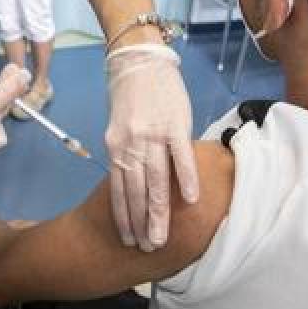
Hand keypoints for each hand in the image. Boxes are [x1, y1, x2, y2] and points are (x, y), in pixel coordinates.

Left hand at [104, 43, 196, 250]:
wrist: (139, 59)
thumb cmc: (130, 95)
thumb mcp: (119, 126)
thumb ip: (128, 153)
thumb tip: (137, 184)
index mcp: (115, 145)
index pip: (118, 189)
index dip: (123, 216)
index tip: (127, 240)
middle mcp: (130, 143)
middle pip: (135, 191)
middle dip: (140, 223)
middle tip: (146, 249)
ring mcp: (152, 134)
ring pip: (155, 180)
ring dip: (158, 212)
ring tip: (162, 238)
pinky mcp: (174, 124)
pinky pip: (180, 156)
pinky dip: (186, 178)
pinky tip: (192, 200)